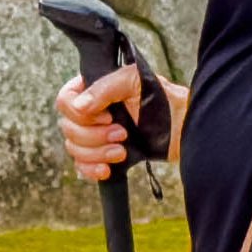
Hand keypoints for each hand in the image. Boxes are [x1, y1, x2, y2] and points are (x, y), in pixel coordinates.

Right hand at [55, 61, 158, 181]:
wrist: (185, 129)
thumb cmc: (166, 100)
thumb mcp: (136, 82)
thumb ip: (105, 88)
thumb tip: (79, 106)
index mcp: (95, 89)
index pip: (65, 100)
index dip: (80, 113)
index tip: (107, 117)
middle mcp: (92, 112)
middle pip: (68, 128)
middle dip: (93, 136)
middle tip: (122, 134)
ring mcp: (96, 135)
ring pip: (74, 149)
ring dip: (96, 153)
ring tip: (122, 152)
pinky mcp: (104, 155)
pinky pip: (82, 167)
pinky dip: (91, 170)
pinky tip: (107, 169)